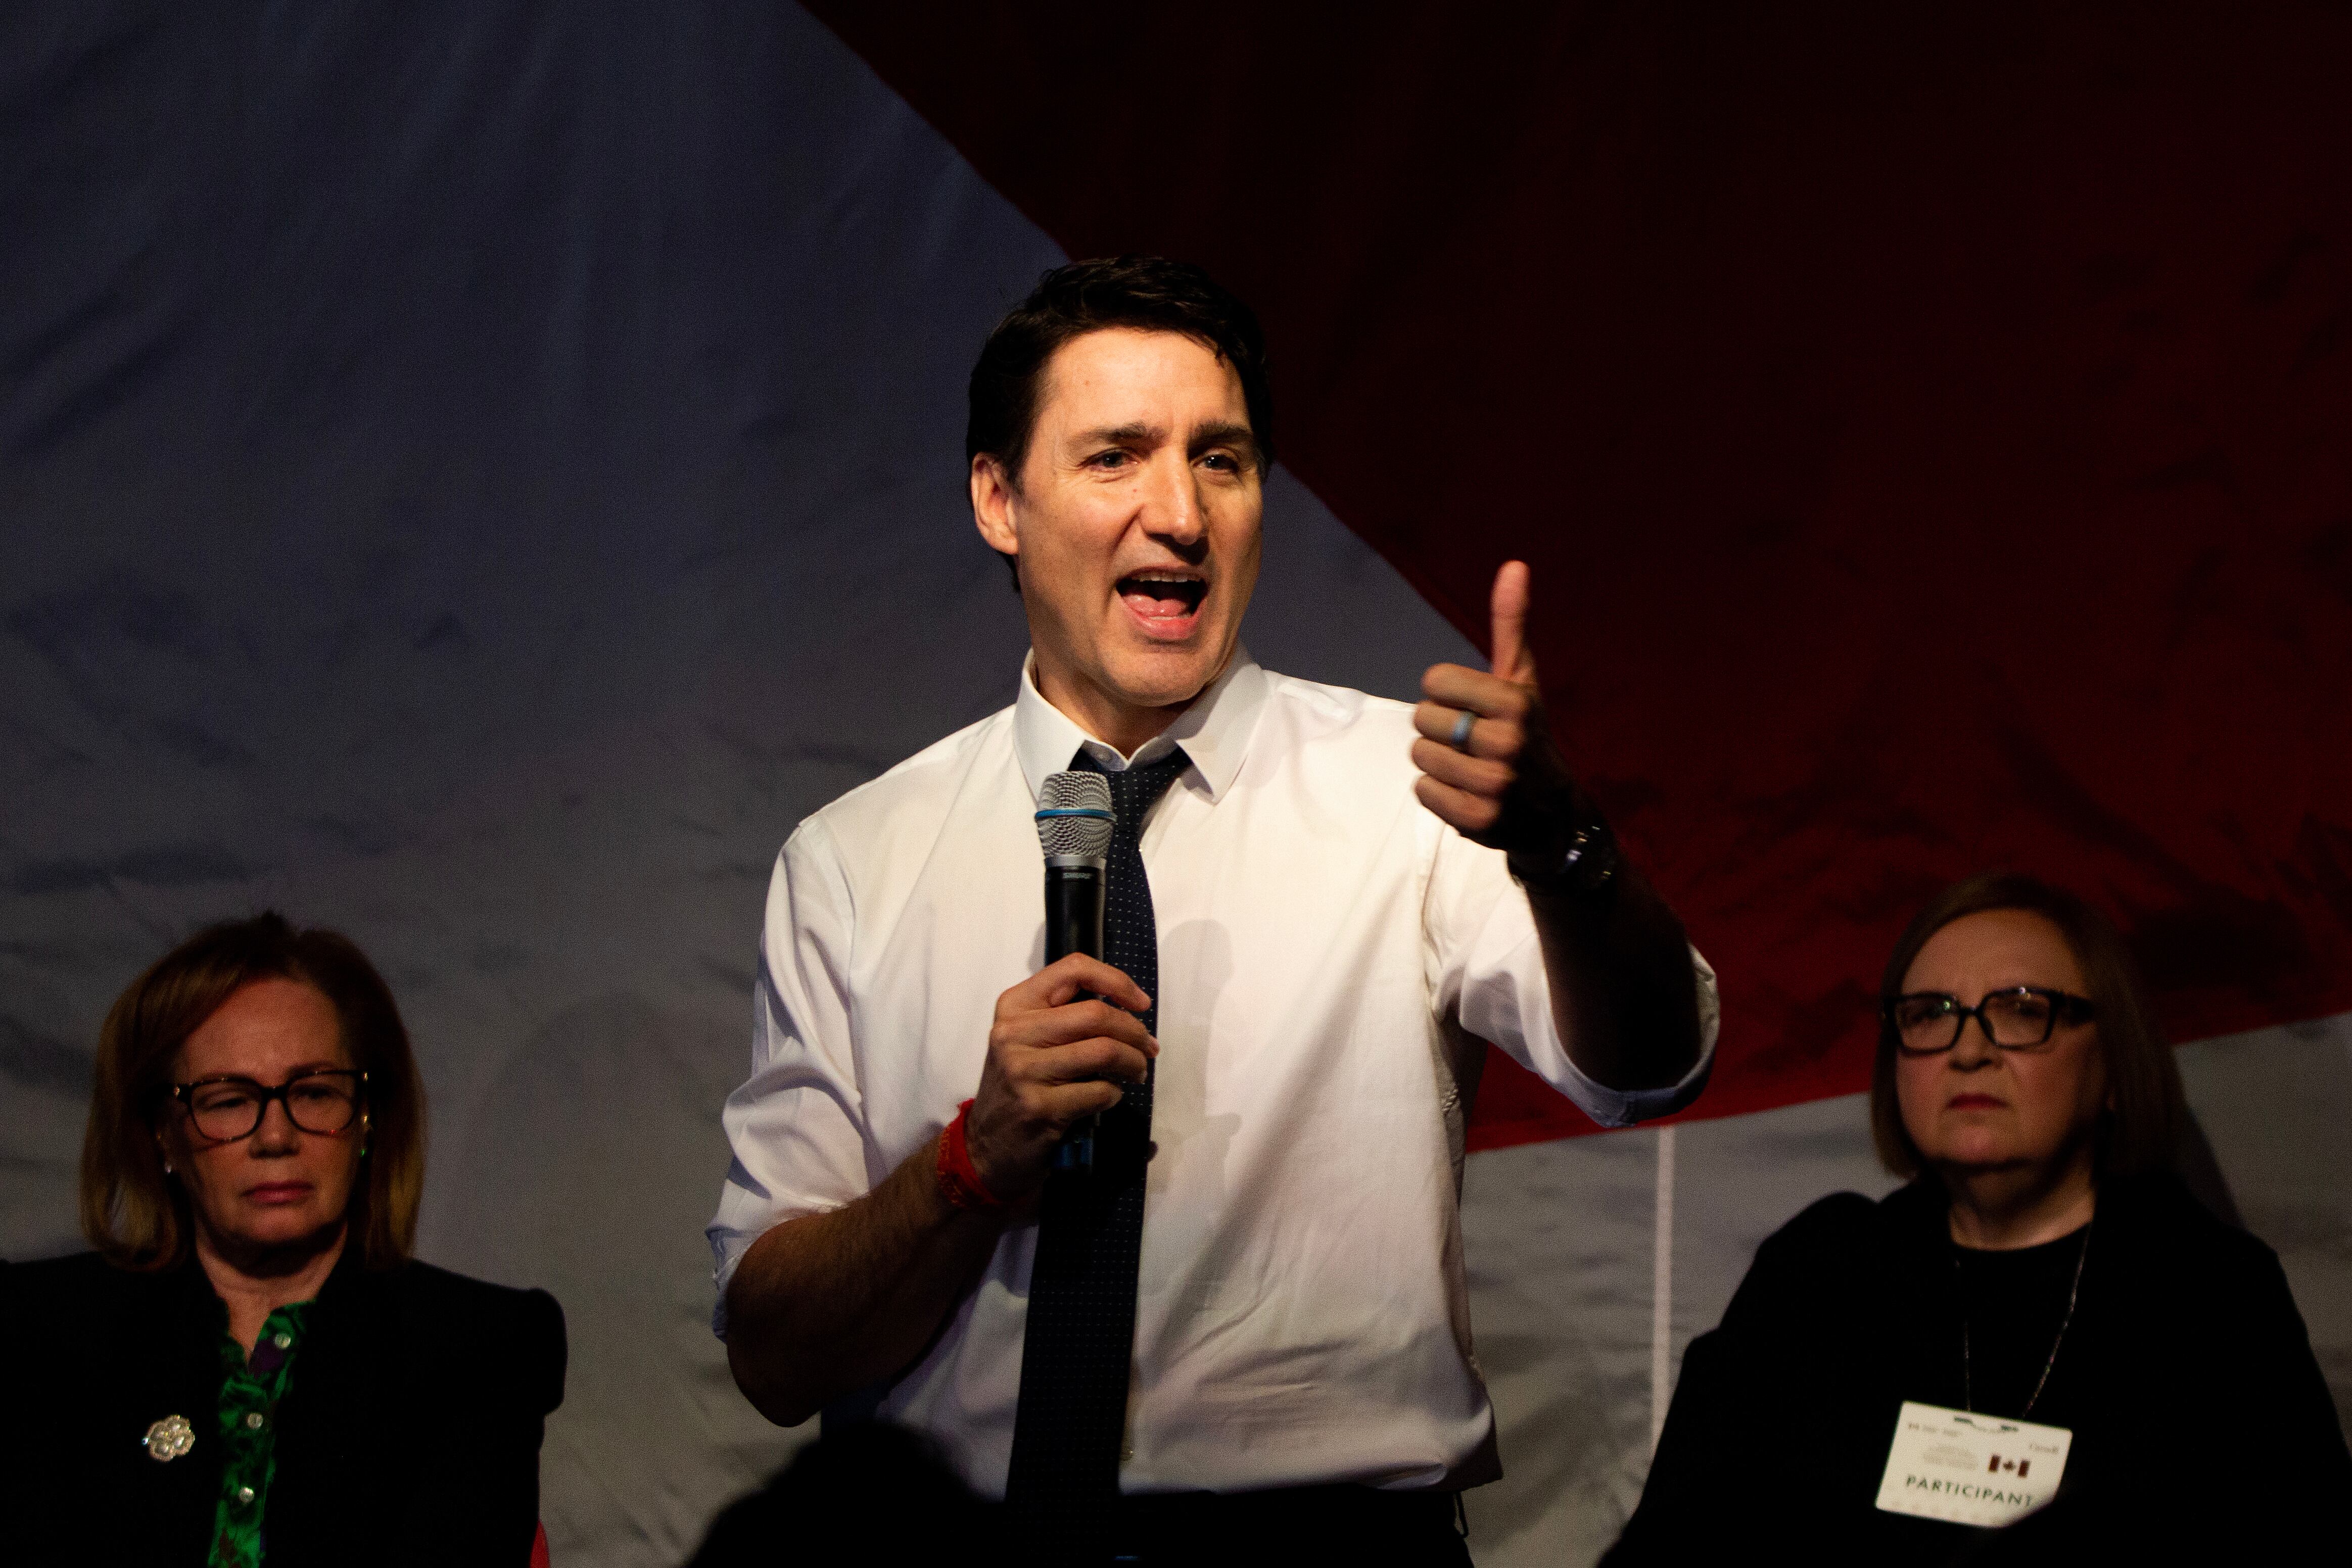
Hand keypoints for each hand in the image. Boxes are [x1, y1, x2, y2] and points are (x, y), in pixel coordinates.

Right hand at [964, 954, 1156, 1204]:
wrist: (988, 1144)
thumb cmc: (1021, 1083)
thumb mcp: (1028, 1037)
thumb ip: (1064, 1013)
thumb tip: (1127, 1005)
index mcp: (1014, 1005)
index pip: (1073, 969)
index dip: (1117, 981)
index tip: (1141, 1003)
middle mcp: (1013, 1033)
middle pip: (1096, 1013)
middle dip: (1134, 1031)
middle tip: (1148, 1048)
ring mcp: (1024, 1071)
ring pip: (1104, 1051)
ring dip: (1133, 1063)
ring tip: (1137, 1072)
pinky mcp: (1039, 1107)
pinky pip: (1100, 1091)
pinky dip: (1115, 1094)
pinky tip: (1109, 1096)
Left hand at [1412, 560, 1580, 858]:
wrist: (1551, 812)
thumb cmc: (1528, 733)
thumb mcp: (1522, 679)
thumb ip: (1511, 624)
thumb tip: (1513, 566)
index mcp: (1515, 702)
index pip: (1432, 682)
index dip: (1446, 694)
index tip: (1473, 708)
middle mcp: (1507, 743)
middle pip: (1421, 720)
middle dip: (1439, 729)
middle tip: (1472, 742)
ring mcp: (1493, 785)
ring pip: (1419, 757)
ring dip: (1437, 762)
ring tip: (1470, 767)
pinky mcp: (1477, 819)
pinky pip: (1422, 792)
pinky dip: (1437, 793)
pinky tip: (1466, 791)